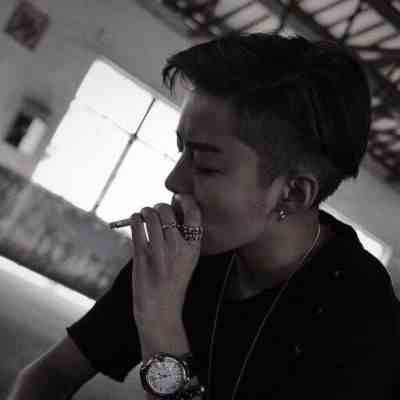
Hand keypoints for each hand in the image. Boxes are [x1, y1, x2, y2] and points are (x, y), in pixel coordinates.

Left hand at [130, 194, 201, 329]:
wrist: (161, 312)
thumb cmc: (173, 284)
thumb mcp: (187, 261)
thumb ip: (182, 239)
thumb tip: (168, 212)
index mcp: (194, 248)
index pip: (194, 213)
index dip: (185, 200)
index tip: (178, 197)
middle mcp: (179, 248)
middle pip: (168, 211)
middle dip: (159, 206)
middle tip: (155, 210)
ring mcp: (160, 253)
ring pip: (151, 216)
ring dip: (145, 211)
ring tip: (144, 214)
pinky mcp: (142, 257)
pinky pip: (137, 227)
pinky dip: (135, 219)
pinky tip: (135, 219)